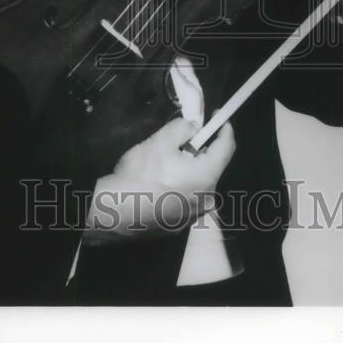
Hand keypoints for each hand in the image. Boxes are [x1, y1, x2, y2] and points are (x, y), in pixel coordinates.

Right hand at [83, 117, 234, 242]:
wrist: (114, 212)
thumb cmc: (141, 173)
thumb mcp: (160, 141)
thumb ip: (183, 128)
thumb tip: (193, 127)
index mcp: (207, 176)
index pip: (227, 147)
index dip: (225, 128)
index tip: (218, 117)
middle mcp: (206, 199)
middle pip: (212, 167)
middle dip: (201, 151)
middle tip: (182, 140)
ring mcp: (193, 215)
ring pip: (198, 184)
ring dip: (189, 170)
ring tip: (166, 163)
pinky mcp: (179, 225)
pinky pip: (186, 199)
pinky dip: (180, 188)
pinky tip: (160, 184)